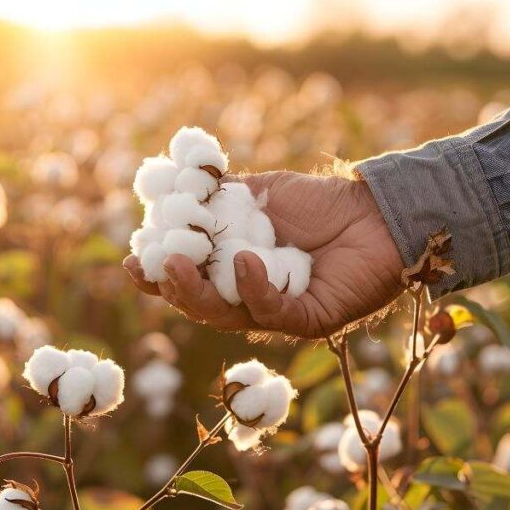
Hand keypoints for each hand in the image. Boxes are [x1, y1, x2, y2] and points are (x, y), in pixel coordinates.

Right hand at [123, 171, 403, 338]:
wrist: (377, 209)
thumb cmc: (322, 202)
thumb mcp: (260, 193)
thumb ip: (218, 196)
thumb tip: (174, 190)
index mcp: (234, 271)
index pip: (188, 281)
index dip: (157, 275)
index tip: (132, 260)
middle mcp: (252, 297)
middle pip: (202, 306)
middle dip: (173, 289)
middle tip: (155, 264)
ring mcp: (280, 312)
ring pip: (229, 316)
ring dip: (200, 294)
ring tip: (179, 265)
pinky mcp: (312, 320)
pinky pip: (274, 313)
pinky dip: (255, 287)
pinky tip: (245, 260)